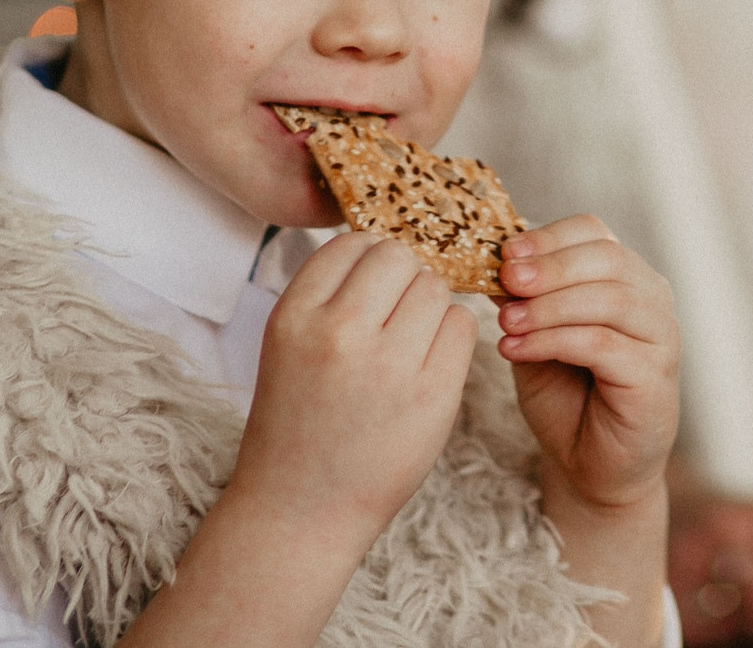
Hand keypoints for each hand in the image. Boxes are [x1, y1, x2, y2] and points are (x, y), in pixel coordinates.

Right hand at [231, 233, 475, 544]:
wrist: (302, 509)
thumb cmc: (300, 421)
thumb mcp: (290, 344)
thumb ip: (332, 293)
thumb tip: (393, 243)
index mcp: (295, 316)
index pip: (353, 243)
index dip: (369, 259)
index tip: (372, 289)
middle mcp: (338, 333)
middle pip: (399, 257)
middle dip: (403, 278)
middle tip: (395, 317)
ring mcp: (389, 365)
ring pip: (435, 287)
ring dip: (430, 306)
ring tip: (409, 345)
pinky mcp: (433, 395)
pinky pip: (463, 326)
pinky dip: (452, 337)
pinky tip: (430, 364)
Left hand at [497, 214, 680, 513]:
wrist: (590, 468)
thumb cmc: (566, 399)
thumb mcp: (535, 336)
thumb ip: (523, 300)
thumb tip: (495, 261)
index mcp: (625, 277)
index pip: (594, 232)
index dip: (549, 237)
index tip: (504, 252)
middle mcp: (652, 299)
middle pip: (607, 257)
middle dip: (549, 266)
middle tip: (504, 279)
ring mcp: (661, 338)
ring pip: (609, 298)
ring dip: (549, 305)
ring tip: (505, 321)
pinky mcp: (655, 378)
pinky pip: (603, 344)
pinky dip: (554, 340)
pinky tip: (517, 348)